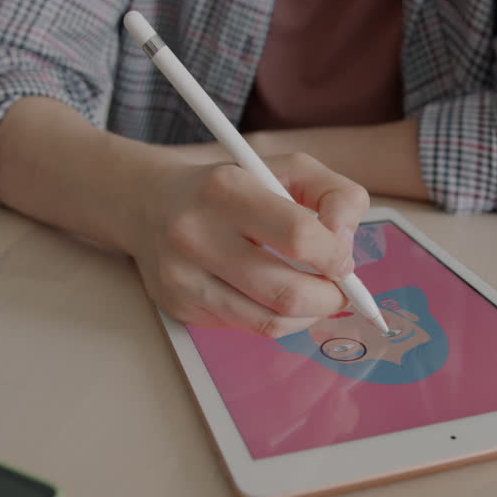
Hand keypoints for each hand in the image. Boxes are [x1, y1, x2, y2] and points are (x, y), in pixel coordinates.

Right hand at [128, 153, 369, 337]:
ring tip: (314, 295)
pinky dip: (275, 318)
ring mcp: (183, 276)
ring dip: (308, 315)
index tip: (343, 259)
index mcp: (226, 189)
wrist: (150, 204)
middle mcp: (196, 234)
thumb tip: (347, 242)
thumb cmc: (230, 187)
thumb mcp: (287, 168)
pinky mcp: (179, 306)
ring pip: (270, 322)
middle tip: (338, 289)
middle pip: (288, 292)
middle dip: (330, 298)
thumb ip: (336, 194)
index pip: (301, 236)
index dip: (336, 256)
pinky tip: (274, 296)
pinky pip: (247, 328)